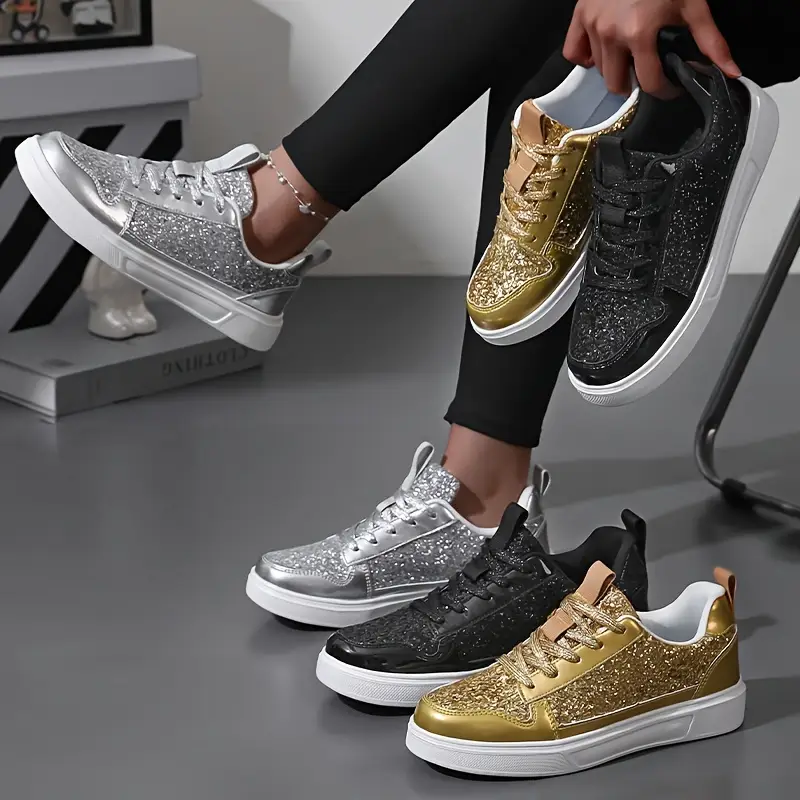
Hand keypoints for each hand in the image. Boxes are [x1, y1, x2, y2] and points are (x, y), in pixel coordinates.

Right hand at [563, 0, 740, 96]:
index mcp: (640, 33)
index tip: (671, 87)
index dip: (664, 90)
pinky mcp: (580, 17)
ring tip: (630, 55)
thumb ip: (710, 42)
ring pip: (600, 71)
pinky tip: (603, 51)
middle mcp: (611, 33)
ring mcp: (592, 25)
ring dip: (615, 69)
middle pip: (618, 84)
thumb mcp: (693, 6)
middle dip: (635, 83)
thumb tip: (730, 71)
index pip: (649, 82)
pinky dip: (587, 57)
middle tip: (648, 70)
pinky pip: (574, 53)